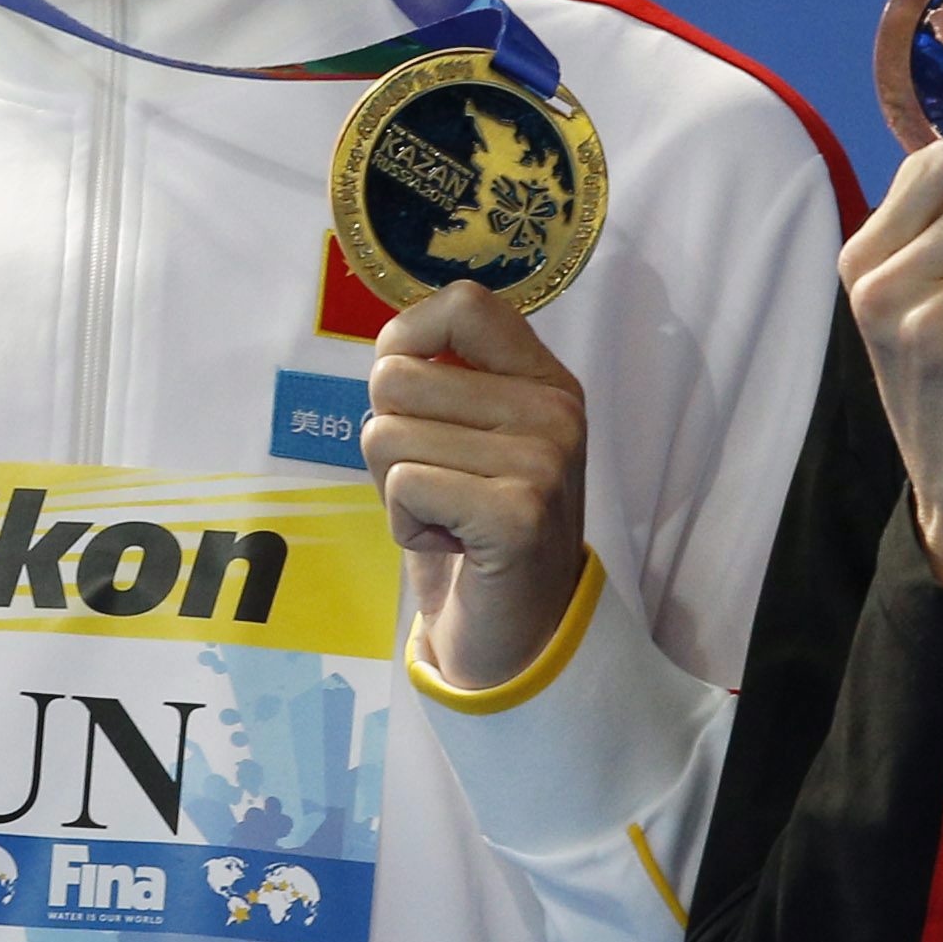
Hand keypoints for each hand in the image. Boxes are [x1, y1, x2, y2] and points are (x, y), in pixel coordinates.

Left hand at [362, 281, 591, 695]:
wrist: (518, 636)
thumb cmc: (474, 529)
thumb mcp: (471, 438)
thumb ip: (444, 382)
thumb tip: (391, 344)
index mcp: (546, 381)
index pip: (464, 304)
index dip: (405, 340)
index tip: (407, 396)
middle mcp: (554, 411)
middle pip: (397, 377)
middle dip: (388, 438)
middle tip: (437, 485)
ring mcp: (543, 462)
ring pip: (388, 434)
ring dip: (395, 489)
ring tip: (447, 517)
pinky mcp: (517, 515)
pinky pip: (402, 487)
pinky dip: (405, 526)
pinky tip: (451, 546)